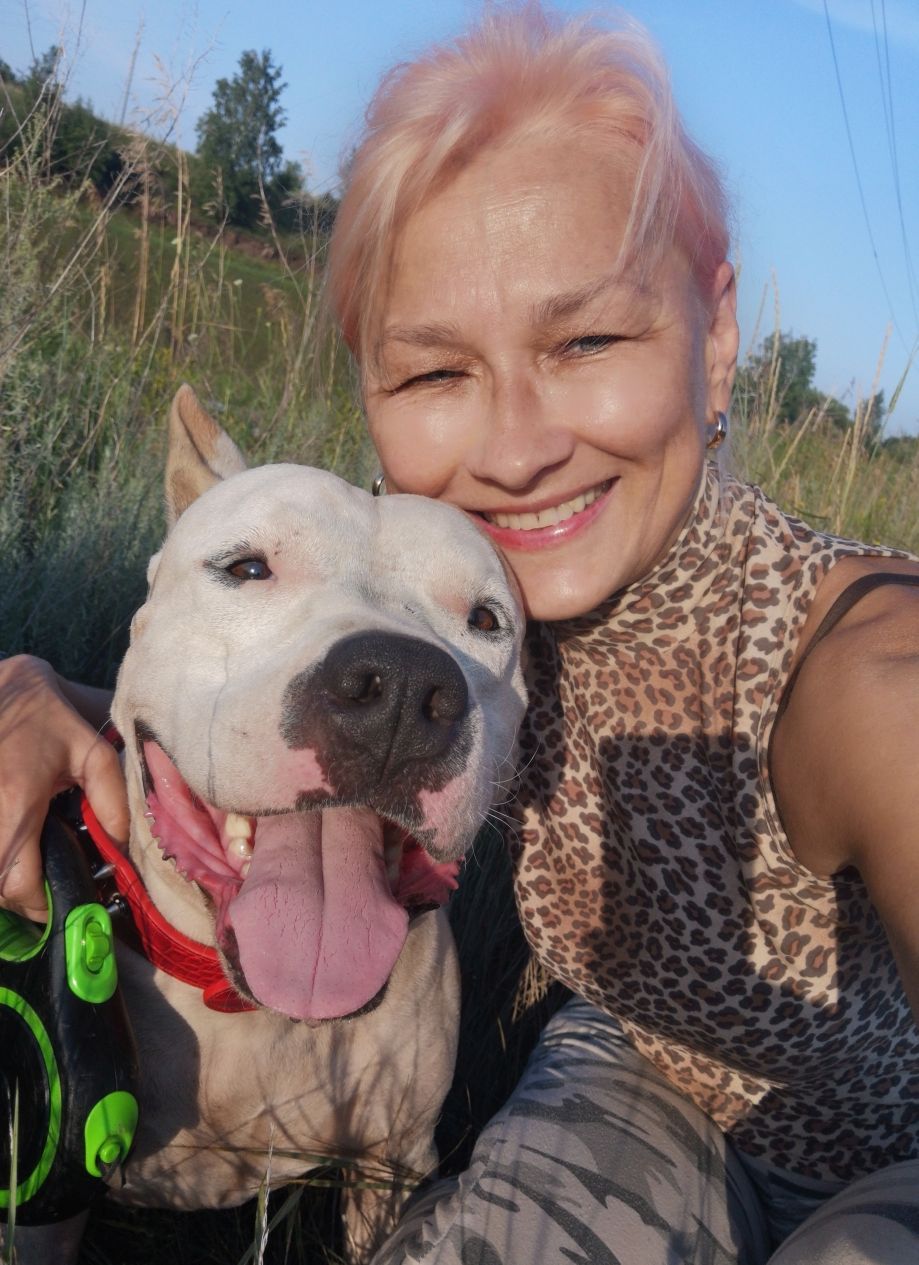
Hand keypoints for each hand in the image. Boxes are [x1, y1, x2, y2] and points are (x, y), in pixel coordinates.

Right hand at [0, 655, 127, 920]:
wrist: (3, 688)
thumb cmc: (48, 719)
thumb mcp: (93, 751)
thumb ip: (113, 798)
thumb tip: (122, 844)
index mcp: (16, 802)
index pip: (17, 883)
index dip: (39, 905)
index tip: (62, 901)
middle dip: (22, 897)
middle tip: (49, 887)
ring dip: (5, 880)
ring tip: (33, 867)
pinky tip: (16, 846)